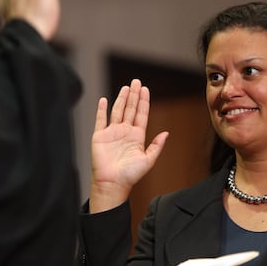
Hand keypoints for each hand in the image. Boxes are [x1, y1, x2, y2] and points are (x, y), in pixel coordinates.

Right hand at [90, 79, 168, 212]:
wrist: (112, 183)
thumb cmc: (130, 175)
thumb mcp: (148, 160)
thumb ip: (156, 146)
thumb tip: (166, 133)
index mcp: (137, 136)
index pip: (141, 114)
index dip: (143, 102)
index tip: (145, 89)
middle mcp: (124, 132)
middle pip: (130, 109)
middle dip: (133, 95)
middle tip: (136, 81)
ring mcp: (112, 133)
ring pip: (117, 111)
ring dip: (121, 98)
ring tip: (126, 87)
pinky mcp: (99, 136)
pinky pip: (100, 119)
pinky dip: (102, 109)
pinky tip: (104, 100)